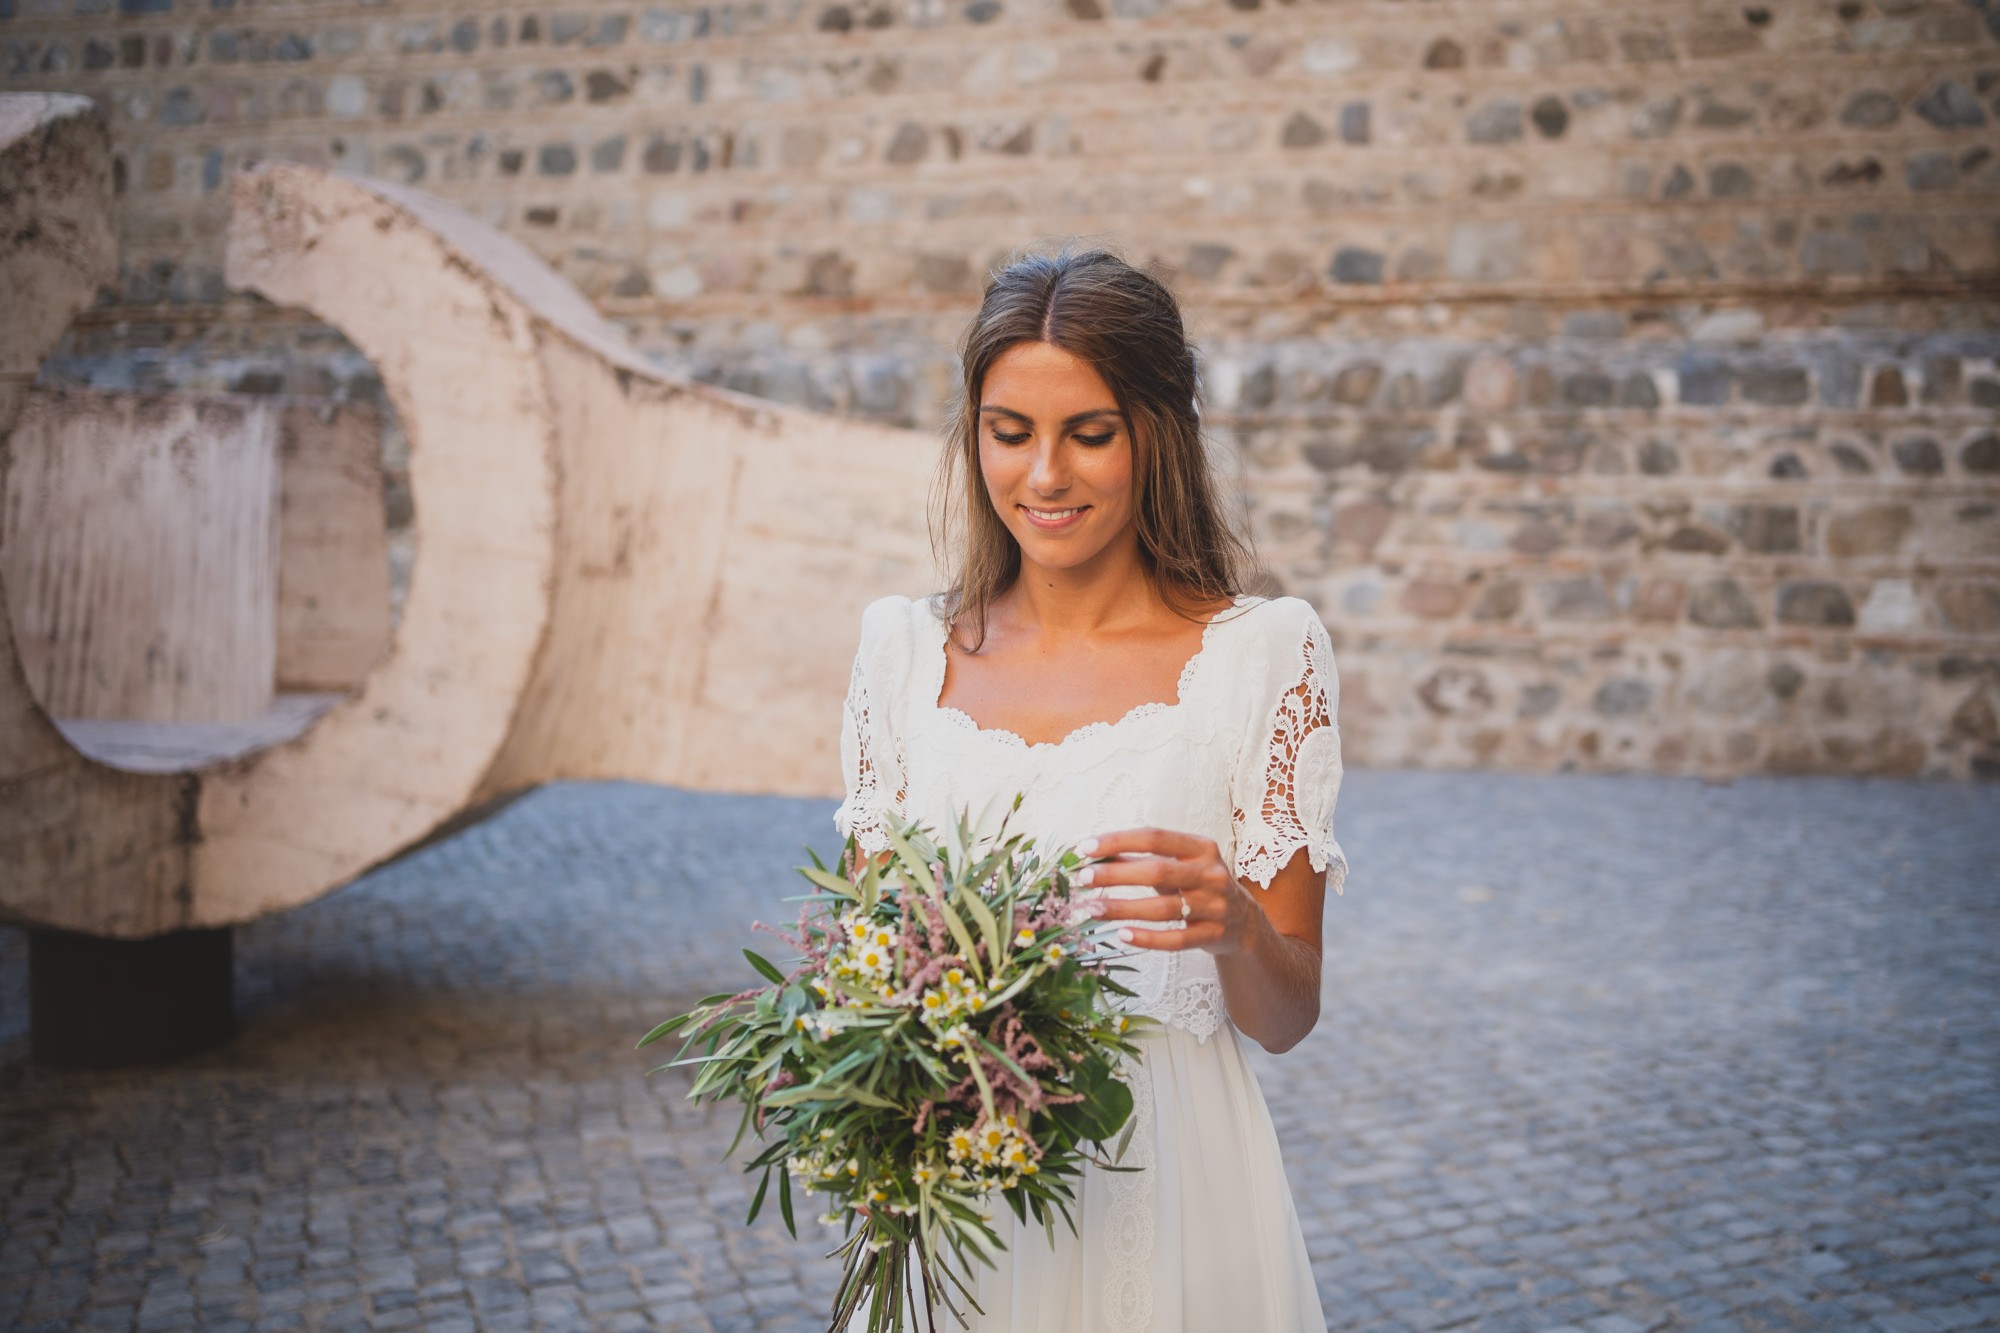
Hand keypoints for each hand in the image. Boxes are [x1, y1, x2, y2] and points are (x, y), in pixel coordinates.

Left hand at [1073, 827, 1260, 955]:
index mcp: (1201, 848)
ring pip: (1163, 909)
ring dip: (1123, 908)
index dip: (1118, 840)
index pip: (1155, 837)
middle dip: (1115, 875)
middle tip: (1083, 878)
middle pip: (1157, 871)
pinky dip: (1147, 938)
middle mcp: (1211, 874)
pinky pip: (1176, 940)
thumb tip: (1095, 856)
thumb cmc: (1200, 886)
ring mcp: (1215, 906)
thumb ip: (1142, 859)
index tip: (1086, 847)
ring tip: (1092, 909)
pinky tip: (1122, 934)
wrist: (1245, 922)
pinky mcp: (1213, 935)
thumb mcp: (1179, 865)